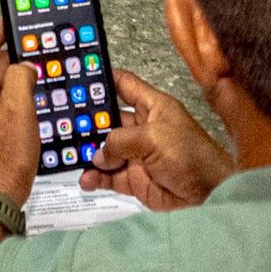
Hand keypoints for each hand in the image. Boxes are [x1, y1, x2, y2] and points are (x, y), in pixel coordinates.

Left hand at [0, 21, 42, 206]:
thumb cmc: (5, 158)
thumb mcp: (20, 109)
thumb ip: (20, 77)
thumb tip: (23, 64)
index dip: (2, 28)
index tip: (14, 18)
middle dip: (13, 56)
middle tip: (38, 53)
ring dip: (14, 80)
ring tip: (37, 80)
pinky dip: (10, 97)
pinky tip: (27, 105)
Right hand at [79, 70, 230, 209]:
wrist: (210, 195)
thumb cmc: (190, 156)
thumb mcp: (154, 137)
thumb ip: (120, 141)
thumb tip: (98, 154)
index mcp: (151, 107)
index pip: (123, 85)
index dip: (102, 79)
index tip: (77, 75)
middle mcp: (141, 128)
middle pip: (107, 119)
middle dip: (86, 121)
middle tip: (59, 121)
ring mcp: (136, 154)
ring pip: (104, 150)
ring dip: (87, 152)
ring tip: (68, 154)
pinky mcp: (134, 179)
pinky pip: (108, 176)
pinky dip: (95, 177)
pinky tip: (85, 179)